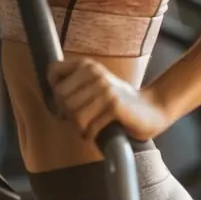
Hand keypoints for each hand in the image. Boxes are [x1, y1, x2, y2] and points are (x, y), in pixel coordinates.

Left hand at [47, 58, 168, 144]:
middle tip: (76, 120)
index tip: (63, 100)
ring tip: (85, 127)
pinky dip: (88, 134)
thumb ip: (74, 83)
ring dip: (77, 126)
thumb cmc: (116, 100)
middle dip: (65, 113)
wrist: (150, 109)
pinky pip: (88, 125)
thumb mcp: (94, 84)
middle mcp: (94, 73)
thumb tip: (50, 96)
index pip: (53, 71)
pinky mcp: (114, 106)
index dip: (53, 88)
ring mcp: (104, 88)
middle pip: (60, 97)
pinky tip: (93, 134)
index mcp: (87, 65)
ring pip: (73, 113)